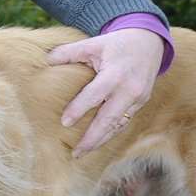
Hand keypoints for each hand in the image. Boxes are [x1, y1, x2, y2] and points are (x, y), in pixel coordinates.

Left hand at [48, 27, 164, 156]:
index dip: (80, 109)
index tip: (64, 123)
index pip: (95, 95)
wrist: (149, 43)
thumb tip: (46, 60)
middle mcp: (129, 90)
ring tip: (82, 152)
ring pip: (118, 124)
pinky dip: (111, 133)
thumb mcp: (93, 44)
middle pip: (109, 118)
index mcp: (116, 74)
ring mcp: (138, 99)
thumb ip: (69, 52)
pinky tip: (97, 142)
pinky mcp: (141, 103)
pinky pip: (124, 122)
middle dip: (93, 137)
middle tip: (75, 152)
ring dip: (101, 140)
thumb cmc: (116, 44)